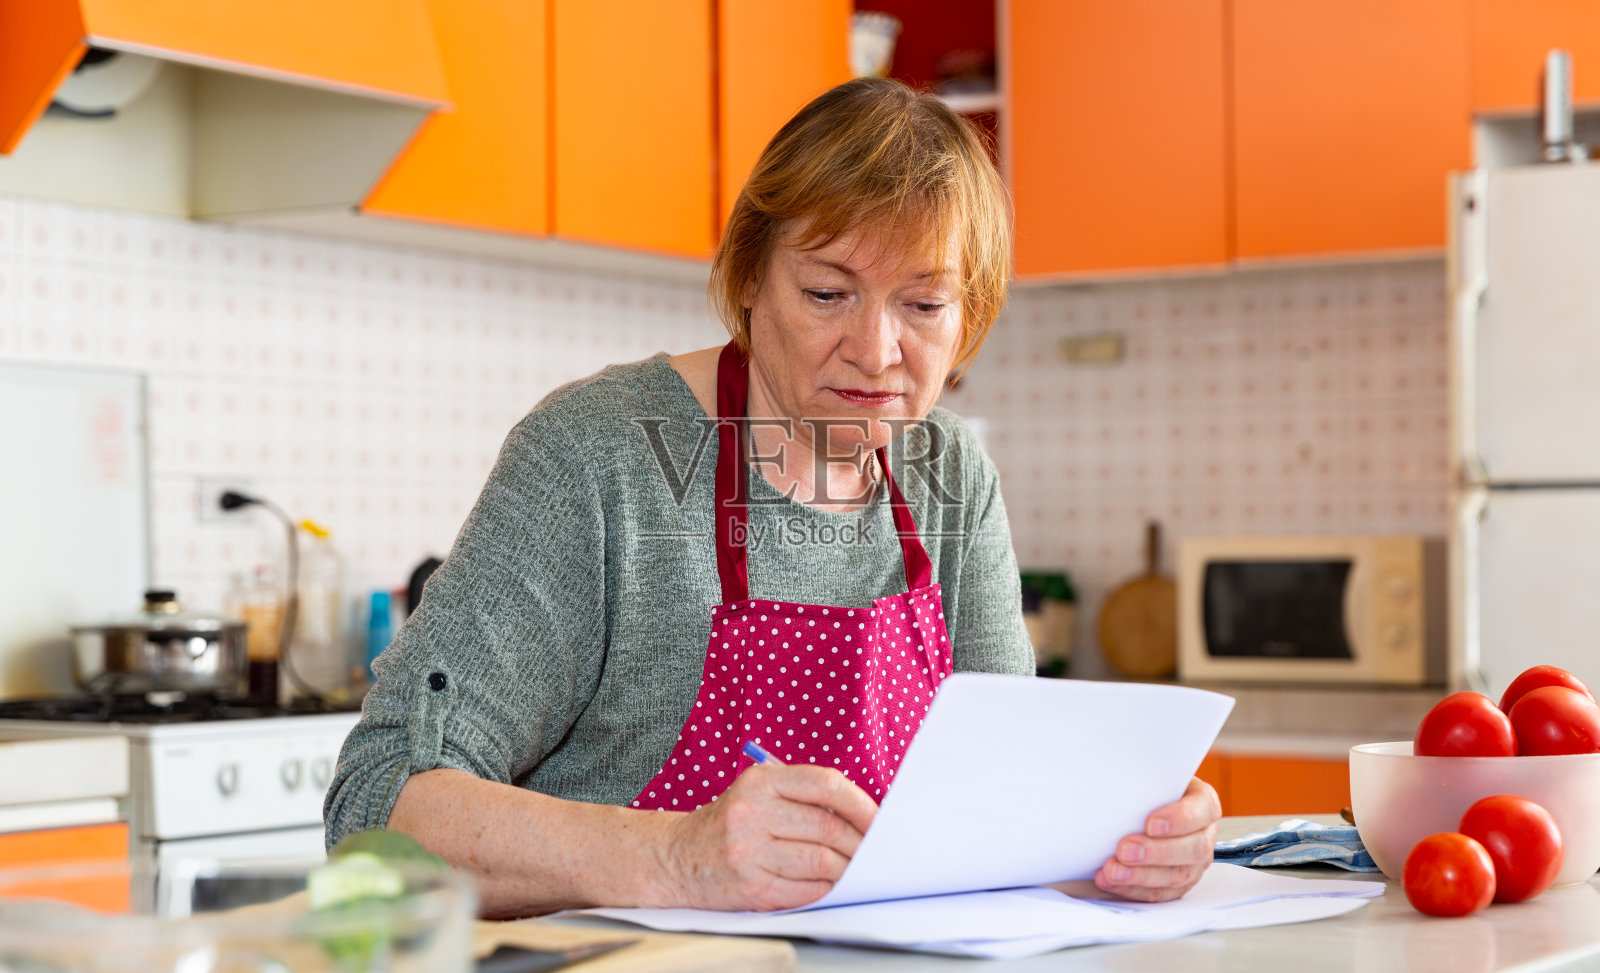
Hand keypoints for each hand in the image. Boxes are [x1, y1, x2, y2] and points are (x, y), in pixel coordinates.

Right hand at [654, 763, 877, 911]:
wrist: (676, 857)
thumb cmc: (729, 822)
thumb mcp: (758, 792)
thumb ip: (804, 796)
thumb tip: (863, 817)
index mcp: (761, 781)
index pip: (826, 784)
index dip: (861, 803)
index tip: (880, 819)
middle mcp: (752, 813)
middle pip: (828, 827)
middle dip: (861, 843)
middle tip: (875, 851)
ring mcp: (749, 852)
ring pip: (821, 862)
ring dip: (848, 869)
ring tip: (857, 869)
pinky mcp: (750, 887)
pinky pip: (806, 890)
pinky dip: (826, 889)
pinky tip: (830, 884)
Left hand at [1094, 776, 1219, 901]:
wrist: (1142, 805)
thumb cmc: (1147, 787)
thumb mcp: (1150, 776)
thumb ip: (1142, 779)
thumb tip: (1114, 778)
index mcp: (1203, 803)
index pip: (1202, 810)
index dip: (1179, 819)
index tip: (1150, 823)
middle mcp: (1204, 834)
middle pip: (1192, 849)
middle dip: (1156, 853)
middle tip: (1124, 850)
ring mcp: (1194, 862)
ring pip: (1176, 876)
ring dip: (1141, 877)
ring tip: (1111, 871)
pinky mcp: (1178, 882)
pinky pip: (1160, 893)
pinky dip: (1133, 890)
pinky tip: (1109, 882)